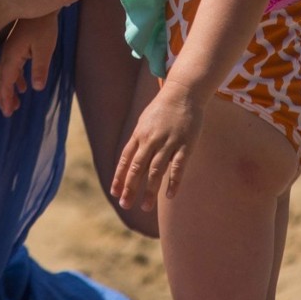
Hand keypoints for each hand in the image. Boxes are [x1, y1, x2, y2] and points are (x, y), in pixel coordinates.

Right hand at [0, 13, 58, 115]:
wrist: (41, 6)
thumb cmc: (43, 26)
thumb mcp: (45, 48)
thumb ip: (40, 68)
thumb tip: (36, 88)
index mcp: (11, 56)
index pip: (4, 82)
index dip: (5, 98)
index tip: (7, 112)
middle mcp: (7, 54)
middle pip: (0, 80)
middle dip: (3, 96)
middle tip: (9, 112)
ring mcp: (10, 50)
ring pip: (4, 74)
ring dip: (8, 89)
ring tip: (15, 103)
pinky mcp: (15, 46)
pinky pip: (11, 67)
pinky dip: (14, 79)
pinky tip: (23, 86)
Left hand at [111, 77, 206, 212]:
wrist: (183, 92)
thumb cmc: (163, 109)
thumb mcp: (145, 122)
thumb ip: (138, 142)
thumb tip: (130, 163)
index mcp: (139, 135)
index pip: (126, 159)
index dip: (120, 177)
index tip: (115, 193)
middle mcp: (151, 140)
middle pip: (137, 167)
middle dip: (130, 187)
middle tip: (125, 205)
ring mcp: (168, 142)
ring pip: (156, 170)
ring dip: (150, 190)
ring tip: (145, 207)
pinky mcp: (185, 144)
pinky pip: (178, 166)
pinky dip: (173, 181)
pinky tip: (169, 195)